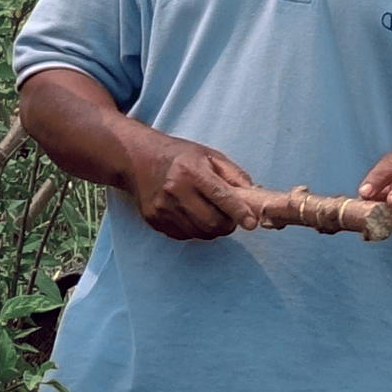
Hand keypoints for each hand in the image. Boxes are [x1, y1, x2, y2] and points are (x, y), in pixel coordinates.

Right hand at [119, 131, 260, 240]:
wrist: (138, 159)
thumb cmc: (180, 156)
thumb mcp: (210, 156)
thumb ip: (234, 175)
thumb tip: (254, 198)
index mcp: (190, 171)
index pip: (220, 196)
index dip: (238, 212)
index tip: (251, 223)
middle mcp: (174, 190)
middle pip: (212, 222)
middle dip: (228, 224)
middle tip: (231, 217)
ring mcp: (162, 208)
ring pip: (200, 233)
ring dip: (213, 229)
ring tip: (211, 213)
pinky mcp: (155, 221)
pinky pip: (185, 235)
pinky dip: (195, 230)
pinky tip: (192, 214)